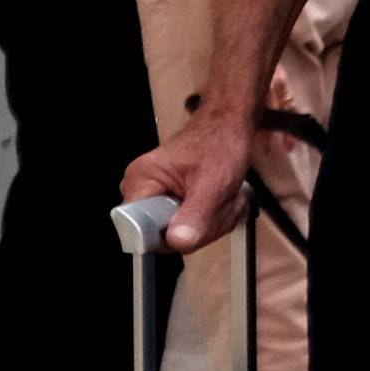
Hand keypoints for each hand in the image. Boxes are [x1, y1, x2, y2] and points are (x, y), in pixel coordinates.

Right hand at [126, 107, 252, 254]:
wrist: (229, 129)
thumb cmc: (218, 143)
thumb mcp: (213, 182)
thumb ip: (196, 214)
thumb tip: (177, 242)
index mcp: (140, 182)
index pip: (140, 232)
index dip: (171, 234)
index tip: (193, 221)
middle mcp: (142, 191)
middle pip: (166, 238)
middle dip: (201, 226)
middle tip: (216, 202)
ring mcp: (158, 198)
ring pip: (184, 235)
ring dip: (213, 221)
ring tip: (220, 197)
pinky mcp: (173, 203)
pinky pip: (192, 227)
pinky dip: (213, 218)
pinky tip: (219, 201)